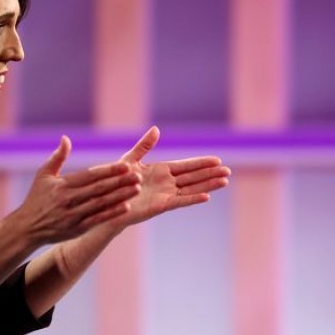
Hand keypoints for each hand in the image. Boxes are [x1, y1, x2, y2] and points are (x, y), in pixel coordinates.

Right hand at [11, 136, 140, 244]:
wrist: (26, 228)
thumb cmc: (36, 198)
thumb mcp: (43, 175)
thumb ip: (57, 157)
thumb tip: (66, 138)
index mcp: (63, 185)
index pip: (90, 175)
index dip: (109, 170)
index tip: (125, 165)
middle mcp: (69, 199)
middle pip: (99, 189)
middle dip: (120, 182)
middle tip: (138, 175)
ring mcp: (74, 215)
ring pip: (101, 204)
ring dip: (120, 196)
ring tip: (137, 189)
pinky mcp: (77, 228)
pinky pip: (98, 219)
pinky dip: (112, 213)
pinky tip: (126, 207)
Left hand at [112, 126, 230, 227]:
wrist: (106, 203)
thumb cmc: (116, 182)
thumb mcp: (130, 160)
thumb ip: (144, 146)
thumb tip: (157, 129)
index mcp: (161, 170)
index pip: (186, 166)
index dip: (202, 163)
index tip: (218, 160)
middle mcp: (166, 183)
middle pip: (194, 177)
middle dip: (211, 174)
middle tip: (228, 171)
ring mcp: (165, 194)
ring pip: (191, 188)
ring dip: (208, 185)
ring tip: (225, 182)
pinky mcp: (160, 205)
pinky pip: (180, 201)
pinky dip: (193, 198)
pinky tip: (207, 196)